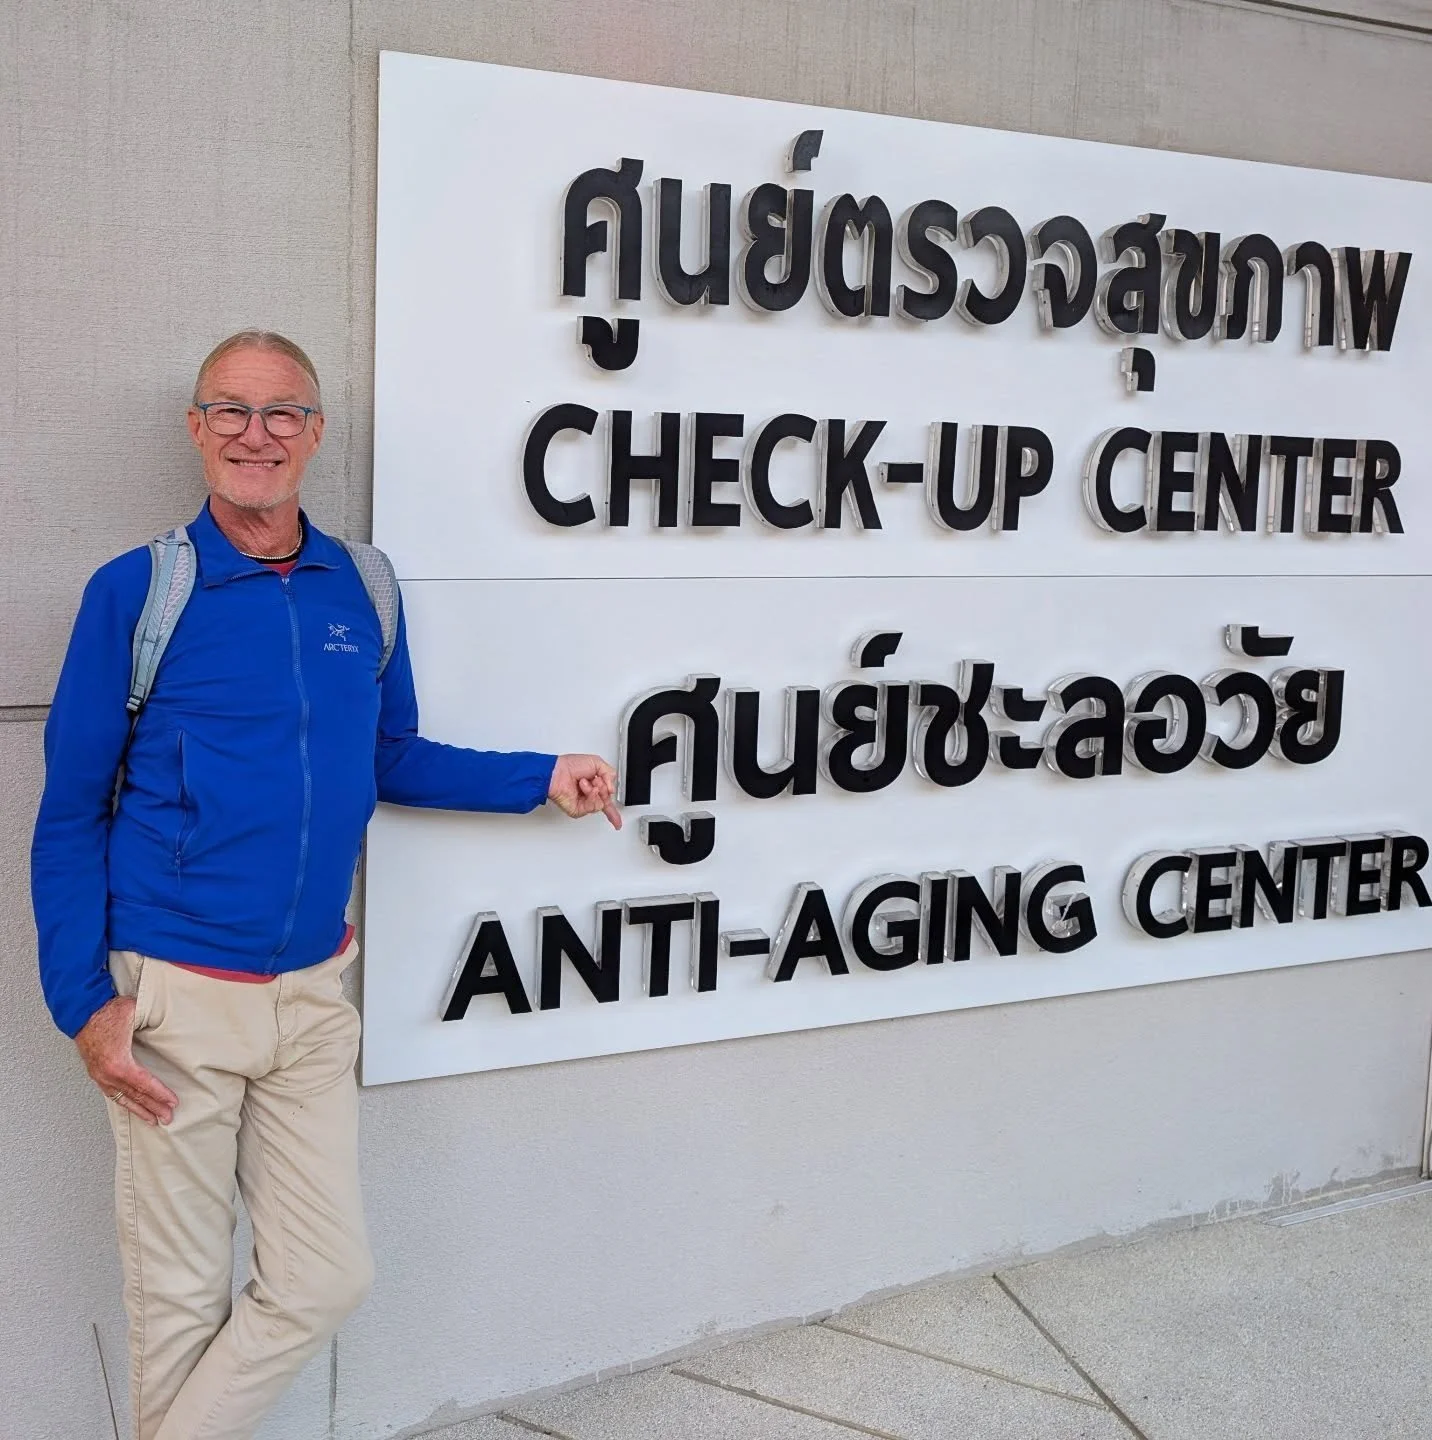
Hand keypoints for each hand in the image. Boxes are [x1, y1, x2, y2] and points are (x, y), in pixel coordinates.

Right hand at [75, 997, 177, 1126]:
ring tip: (153, 1120)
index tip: (173, 1102)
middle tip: (168, 1118)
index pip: (144, 1084)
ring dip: (139, 1110)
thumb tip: (170, 1019)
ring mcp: (100, 1075)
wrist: (82, 1012)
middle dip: (153, 1107)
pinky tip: (132, 1107)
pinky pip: (112, 1093)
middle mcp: (108, 1074)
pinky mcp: (96, 1073)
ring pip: (122, 1098)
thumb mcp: (135, 1013)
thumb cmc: (108, 1012)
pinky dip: (124, 1102)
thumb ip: (152, 1020)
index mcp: (119, 1062)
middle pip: (135, 1095)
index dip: (159, 1094)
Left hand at [548, 753, 621, 828]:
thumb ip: (610, 775)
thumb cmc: (571, 765)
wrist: (557, 772)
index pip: (606, 801)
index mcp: (594, 786)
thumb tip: (612, 790)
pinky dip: (591, 796)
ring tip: (585, 782)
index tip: (617, 822)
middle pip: (606, 802)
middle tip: (596, 780)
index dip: (613, 812)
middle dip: (604, 789)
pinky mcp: (578, 810)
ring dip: (596, 790)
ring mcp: (584, 803)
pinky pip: (593, 807)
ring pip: (601, 804)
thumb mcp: (597, 763)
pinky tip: (584, 788)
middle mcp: (589, 796)